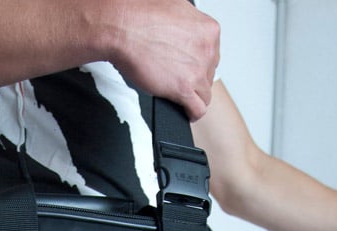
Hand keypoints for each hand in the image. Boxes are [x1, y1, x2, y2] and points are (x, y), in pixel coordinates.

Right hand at [109, 0, 219, 120]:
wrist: (124, 28)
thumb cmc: (141, 18)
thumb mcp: (177, 9)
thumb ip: (188, 26)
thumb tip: (185, 35)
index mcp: (208, 30)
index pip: (212, 56)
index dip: (199, 64)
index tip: (189, 68)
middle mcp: (207, 50)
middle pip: (209, 75)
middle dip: (196, 79)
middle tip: (179, 78)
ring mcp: (197, 71)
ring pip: (205, 94)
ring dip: (194, 97)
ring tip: (182, 98)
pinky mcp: (183, 89)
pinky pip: (197, 110)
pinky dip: (193, 114)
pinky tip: (186, 112)